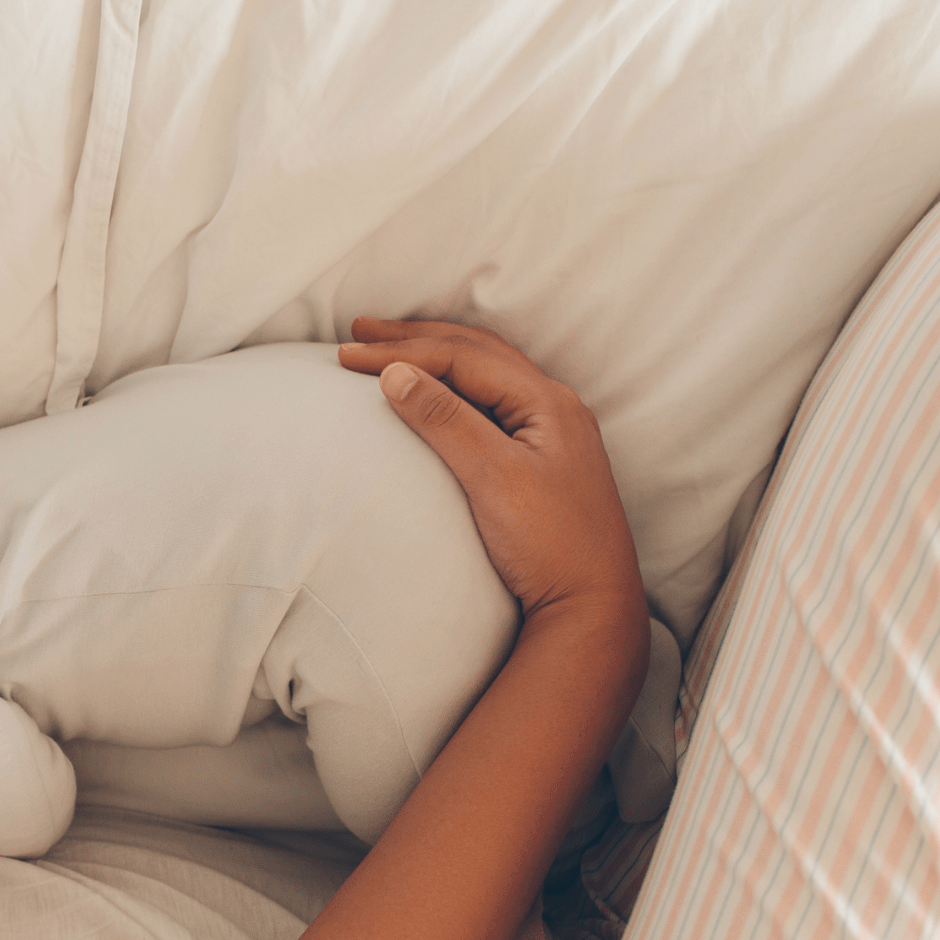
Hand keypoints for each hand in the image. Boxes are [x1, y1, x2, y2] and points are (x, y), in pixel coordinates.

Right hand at [338, 318, 638, 620]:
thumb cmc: (550, 545)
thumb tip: (396, 374)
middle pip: (477, 355)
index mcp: (546, 402)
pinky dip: (454, 388)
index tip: (346, 355)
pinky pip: (492, 404)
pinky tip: (436, 395)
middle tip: (360, 332)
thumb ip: (445, 421)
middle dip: (416, 339)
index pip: (462, 359)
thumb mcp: (493, 478)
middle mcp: (554, 408)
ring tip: (392, 351)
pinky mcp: (544, 462)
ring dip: (436, 357)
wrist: (592, 606)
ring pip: (486, 375)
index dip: (402, 352)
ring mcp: (552, 434)